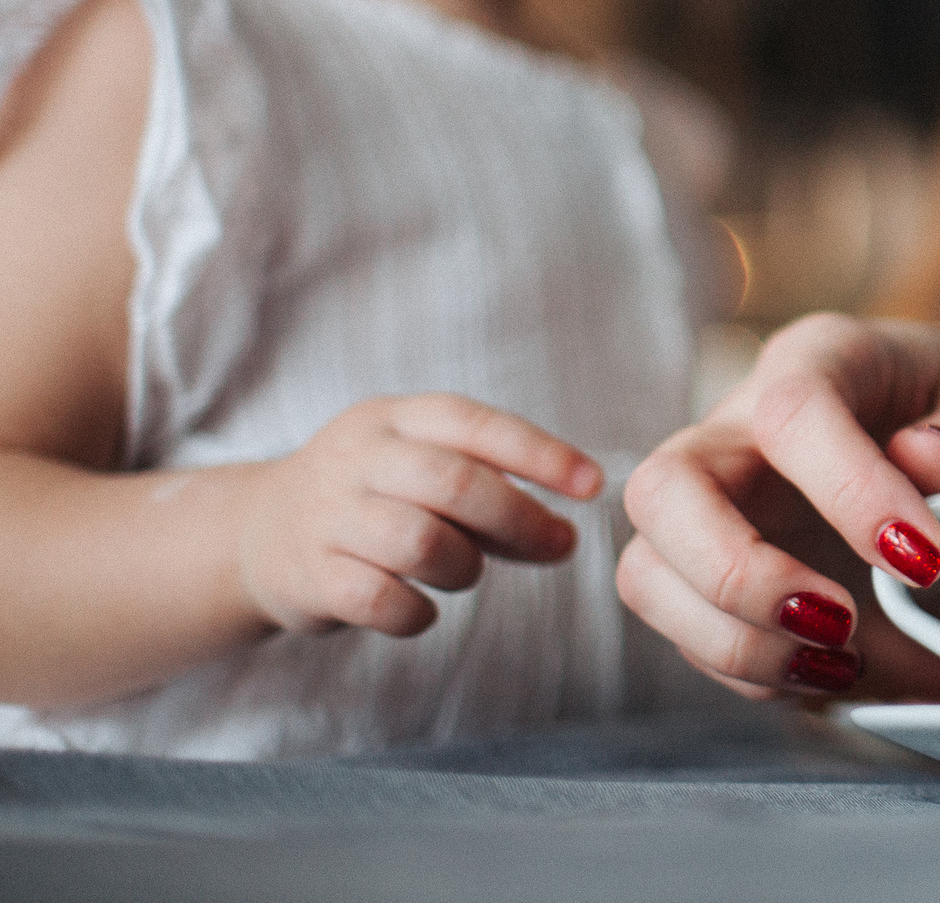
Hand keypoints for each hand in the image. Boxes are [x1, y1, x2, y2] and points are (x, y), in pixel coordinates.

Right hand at [236, 394, 601, 637]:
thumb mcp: (422, 468)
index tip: (593, 485)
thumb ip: (490, 490)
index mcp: (395, 416)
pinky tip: (421, 609)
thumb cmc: (375, 498)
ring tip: (464, 572)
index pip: (476, 424)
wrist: (255, 532)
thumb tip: (565, 536)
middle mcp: (356, 457)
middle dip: (520, 518)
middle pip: (454, 483)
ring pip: (420, 542)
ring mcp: (325, 515)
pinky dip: (417, 613)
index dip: (541, 453)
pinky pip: (379, 600)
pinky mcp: (306, 575)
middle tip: (558, 546)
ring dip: (464, 567)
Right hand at [616, 314, 939, 701]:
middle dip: (738, 573)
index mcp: (820, 358)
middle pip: (665, 490)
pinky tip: (829, 670)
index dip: (848, 490)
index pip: (794, 411)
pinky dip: (752, 671)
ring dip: (735, 640)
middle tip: (841, 620)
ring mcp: (712, 504)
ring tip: (842, 660)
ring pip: (649, 574)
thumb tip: (931, 457)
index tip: (923, 562)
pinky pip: (688, 632)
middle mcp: (740, 427)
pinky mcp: (711, 575)